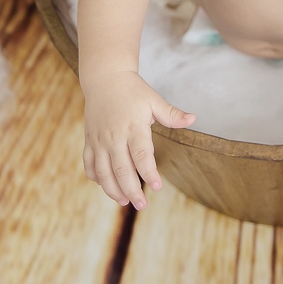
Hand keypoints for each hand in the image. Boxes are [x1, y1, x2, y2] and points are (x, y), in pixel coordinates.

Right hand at [81, 70, 194, 207]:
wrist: (105, 78)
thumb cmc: (133, 90)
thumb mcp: (154, 100)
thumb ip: (172, 114)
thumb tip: (193, 118)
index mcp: (133, 126)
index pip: (142, 155)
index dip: (149, 173)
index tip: (157, 187)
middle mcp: (114, 136)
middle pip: (122, 169)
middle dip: (132, 190)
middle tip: (142, 205)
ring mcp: (99, 139)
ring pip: (103, 172)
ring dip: (113, 190)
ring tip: (124, 201)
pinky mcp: (89, 140)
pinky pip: (89, 164)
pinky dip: (96, 178)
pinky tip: (106, 186)